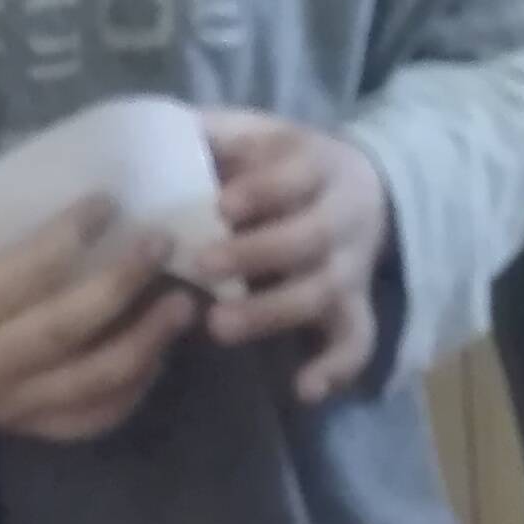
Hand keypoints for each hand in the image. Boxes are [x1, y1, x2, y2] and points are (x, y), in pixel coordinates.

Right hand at [0, 208, 190, 440]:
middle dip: (126, 284)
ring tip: (182, 307)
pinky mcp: (17, 427)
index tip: (112, 198)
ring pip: (91, 383)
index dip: (77, 232)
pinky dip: (128, 395)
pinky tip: (155, 359)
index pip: (31, 270)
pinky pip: (85, 421)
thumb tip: (74, 200)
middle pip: (71, 328)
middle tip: (165, 244)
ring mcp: (5, 403)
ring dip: (146, 345)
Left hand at [191, 115, 392, 403]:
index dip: (264, 191)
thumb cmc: (288, 163)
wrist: (370, 187)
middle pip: (307, 239)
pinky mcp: (354, 307)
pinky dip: (335, 367)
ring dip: (272, 312)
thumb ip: (217, 133)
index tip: (222, 203)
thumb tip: (154, 132)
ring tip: (219, 326)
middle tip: (203, 264)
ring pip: (321, 294)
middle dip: (256, 254)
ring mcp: (349, 269)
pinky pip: (355, 342)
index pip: (296, 177)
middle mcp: (340, 220)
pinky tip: (303, 390)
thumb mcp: (262, 133)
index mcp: (317, 168)